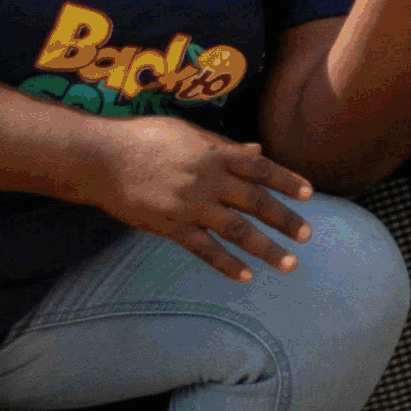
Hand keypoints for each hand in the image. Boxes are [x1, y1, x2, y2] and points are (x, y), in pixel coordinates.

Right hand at [84, 114, 316, 280]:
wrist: (100, 159)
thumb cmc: (144, 139)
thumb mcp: (188, 134)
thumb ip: (224, 146)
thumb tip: (257, 150)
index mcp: (214, 154)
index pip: (261, 168)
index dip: (287, 181)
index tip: (309, 194)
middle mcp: (208, 180)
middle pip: (256, 202)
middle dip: (284, 220)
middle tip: (307, 235)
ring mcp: (190, 206)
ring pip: (236, 230)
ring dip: (265, 248)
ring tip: (289, 263)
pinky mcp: (170, 227)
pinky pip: (203, 249)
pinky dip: (225, 264)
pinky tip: (245, 276)